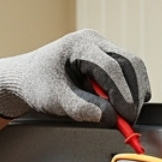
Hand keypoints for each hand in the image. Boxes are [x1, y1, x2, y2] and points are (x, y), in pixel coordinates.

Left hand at [0, 30, 150, 126]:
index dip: (123, 94)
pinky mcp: (107, 59)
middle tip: (130, 119)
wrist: (27, 78)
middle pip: (129, 63)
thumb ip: (81, 108)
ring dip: (134, 92)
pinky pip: (127, 72)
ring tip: (126, 115)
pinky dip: (130, 90)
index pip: (111, 68)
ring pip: (132, 67)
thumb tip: (109, 117)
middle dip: (134, 94)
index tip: (126, 116)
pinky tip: (123, 105)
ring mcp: (102, 48)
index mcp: (79, 45)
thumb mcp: (55, 100)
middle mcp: (94, 42)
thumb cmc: (36, 84)